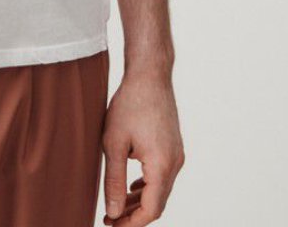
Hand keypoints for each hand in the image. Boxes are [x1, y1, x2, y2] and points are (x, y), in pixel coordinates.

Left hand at [101, 69, 184, 224]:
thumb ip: (114, 180)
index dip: (131, 224)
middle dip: (134, 215)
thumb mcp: (114, 143)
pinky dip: (148, 186)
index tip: (111, 225)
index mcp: (162, 166)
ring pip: (160, 190)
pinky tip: (132, 186)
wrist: (150, 75)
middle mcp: (175, 164)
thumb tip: (114, 211)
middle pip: (157, 204)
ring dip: (140, 201)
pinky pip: (163, 176)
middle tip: (110, 218)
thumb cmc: (129, 104)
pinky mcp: (174, 147)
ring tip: (117, 205)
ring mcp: (177, 155)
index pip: (150, 211)